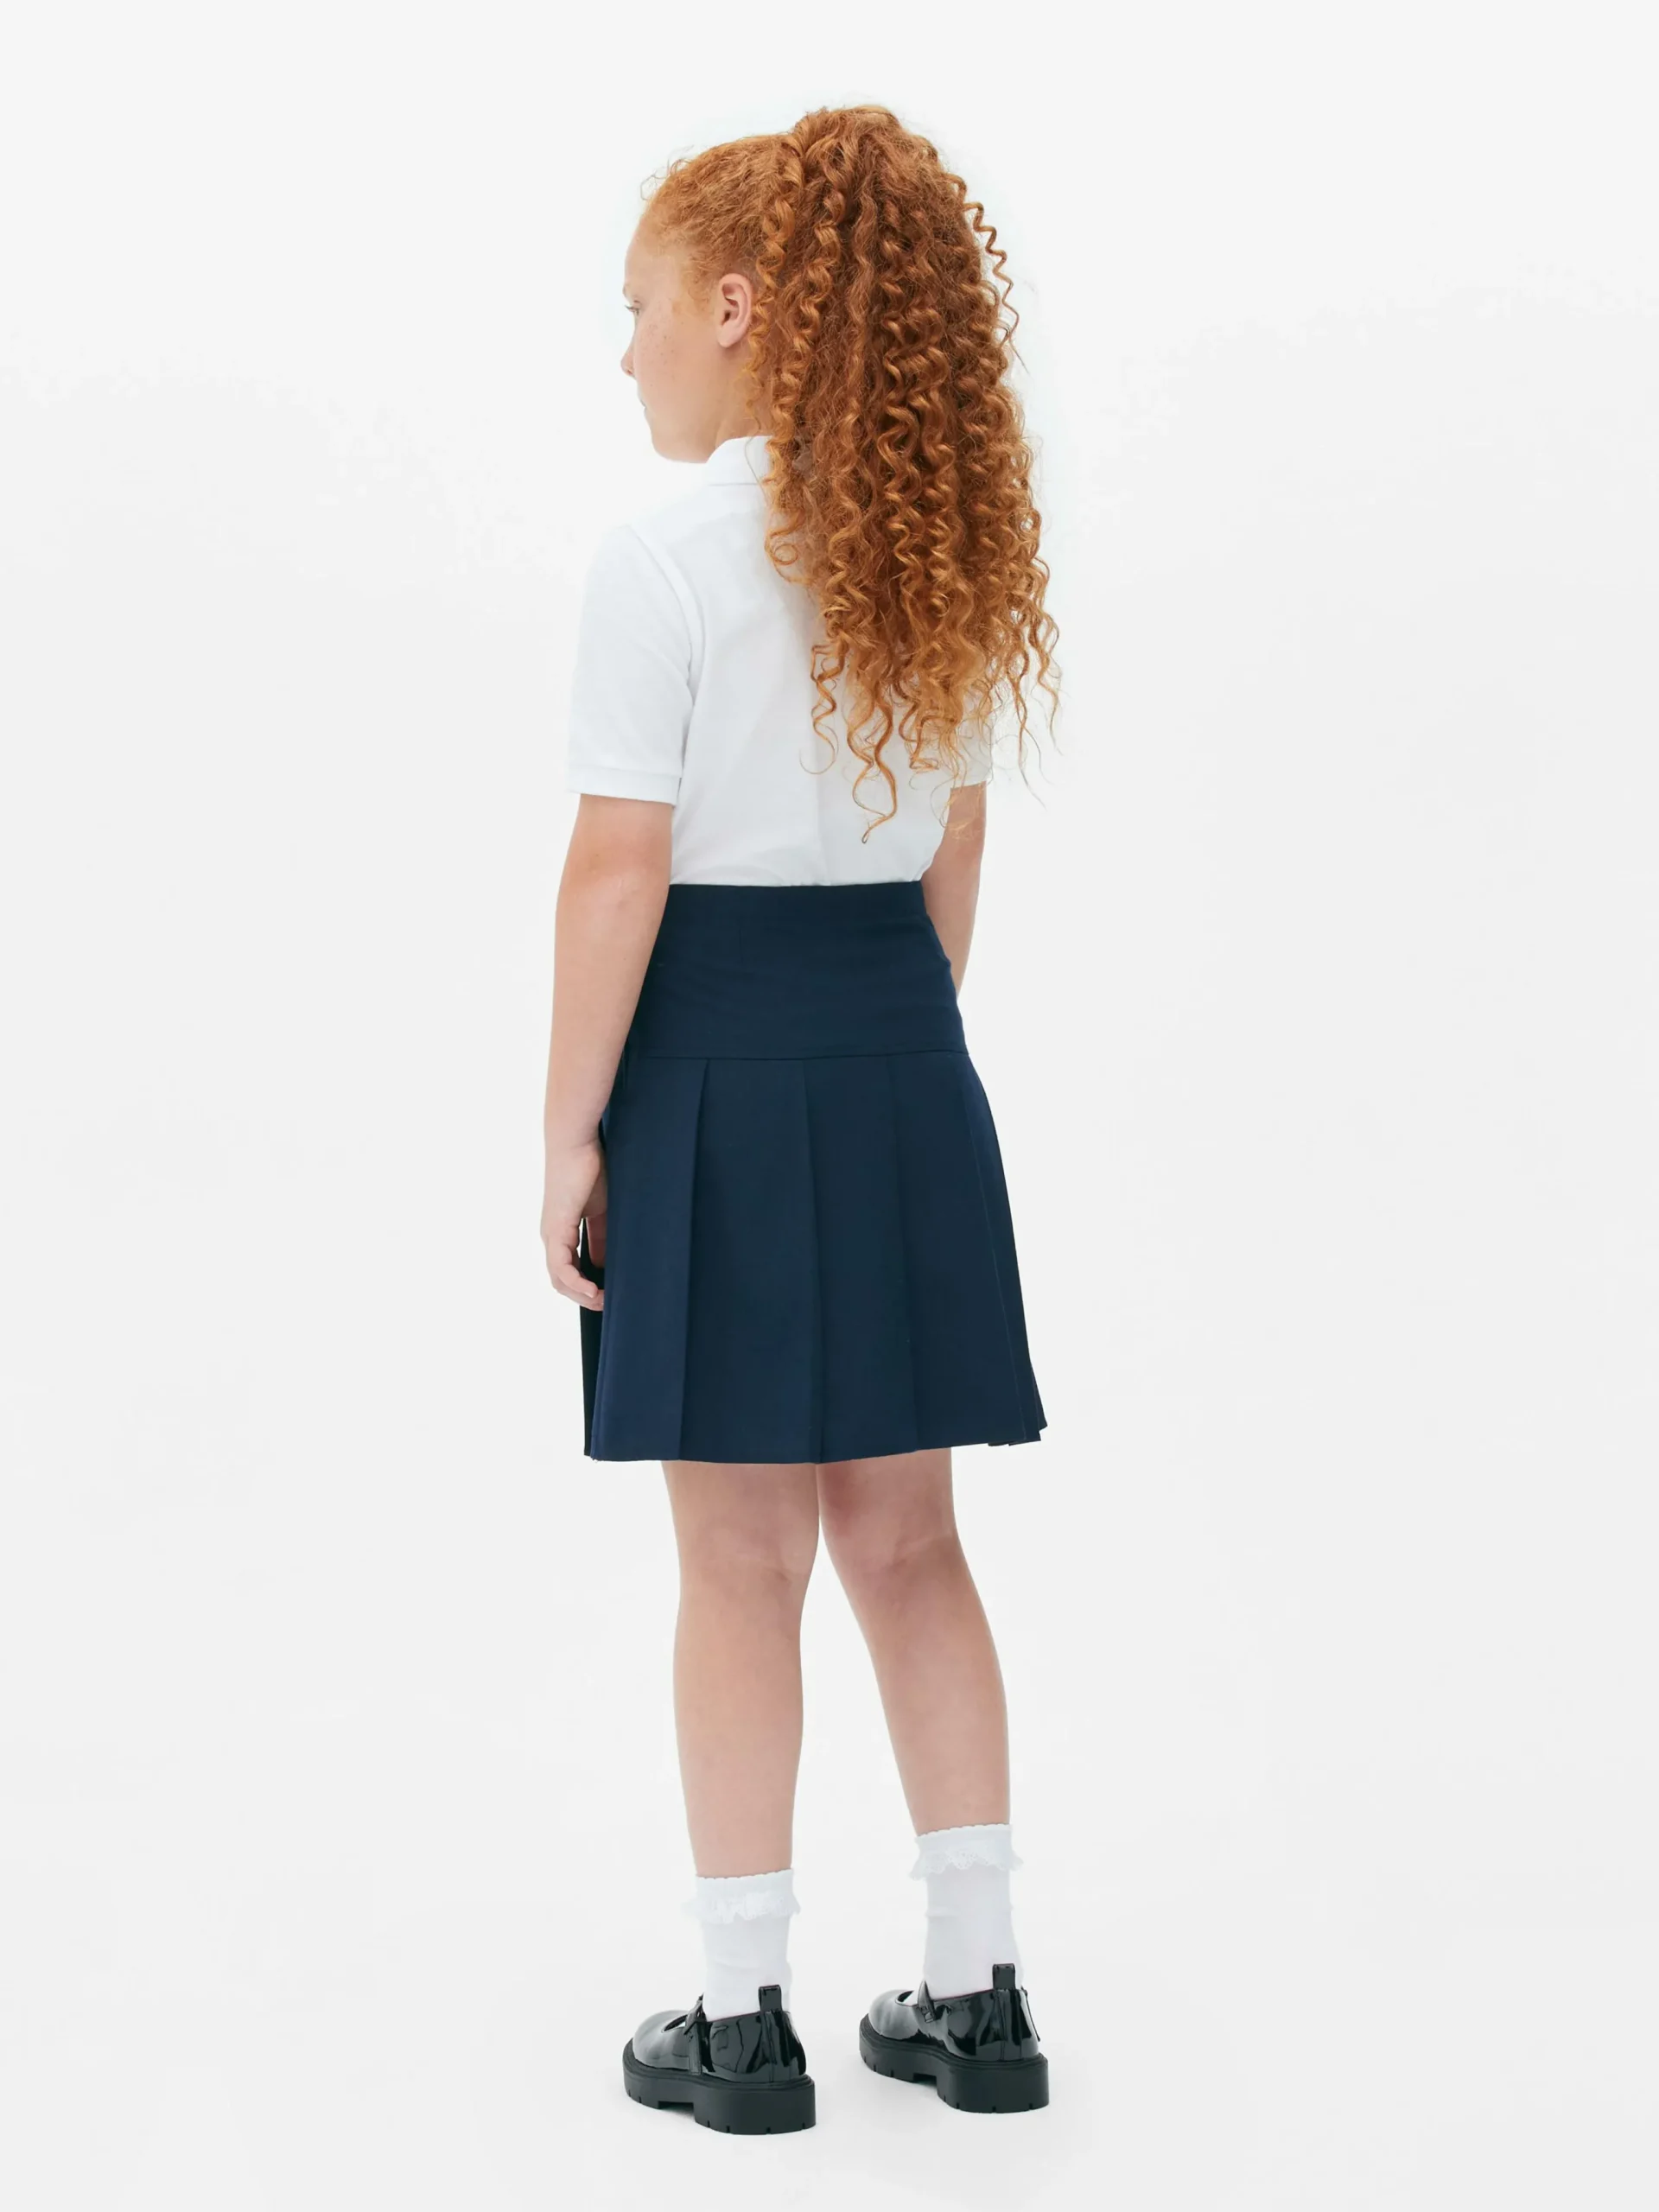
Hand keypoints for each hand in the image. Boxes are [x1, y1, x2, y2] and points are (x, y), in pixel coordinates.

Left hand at [542, 1135, 605, 1309]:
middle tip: (611, 1304)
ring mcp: (551, 1234)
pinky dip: (577, 1284)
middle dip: (585, 1298)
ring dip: (582, 1296)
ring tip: (605, 1302)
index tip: (612, 1295)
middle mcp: (552, 1237)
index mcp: (562, 1232)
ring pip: (559, 1280)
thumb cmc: (593, 1169)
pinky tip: (595, 1291)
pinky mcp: (556, 1229)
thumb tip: (607, 1263)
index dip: (589, 1288)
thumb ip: (603, 1236)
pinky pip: (562, 1268)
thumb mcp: (604, 1210)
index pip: (570, 1271)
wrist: (578, 1143)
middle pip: (562, 1282)